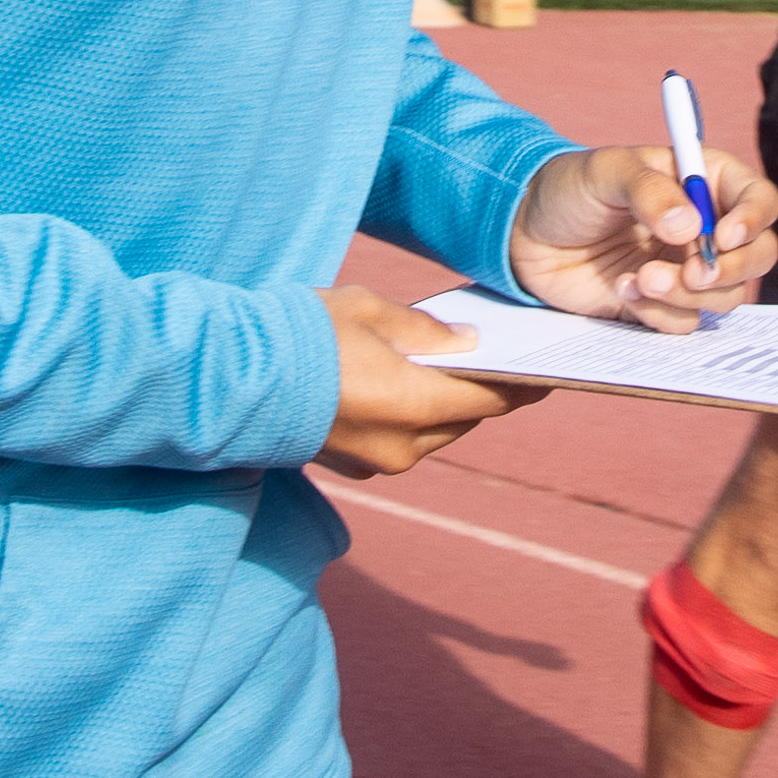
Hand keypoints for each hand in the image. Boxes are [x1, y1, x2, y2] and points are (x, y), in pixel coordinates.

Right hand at [316, 288, 544, 477]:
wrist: (231, 375)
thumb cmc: (302, 332)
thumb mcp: (371, 311)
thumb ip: (427, 332)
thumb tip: (468, 346)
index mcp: (414, 406)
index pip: (491, 401)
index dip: (522, 386)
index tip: (546, 372)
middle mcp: (403, 447)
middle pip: (465, 420)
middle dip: (483, 391)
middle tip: (501, 361)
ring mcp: (376, 463)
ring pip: (435, 434)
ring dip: (447, 406)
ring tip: (456, 370)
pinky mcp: (353, 466)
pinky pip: (403, 442)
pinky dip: (414, 417)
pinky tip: (411, 387)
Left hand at [504, 141, 777, 333]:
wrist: (524, 233)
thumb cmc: (570, 187)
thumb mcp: (607, 172)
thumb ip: (650, 192)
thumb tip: (692, 228)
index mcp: (706, 183)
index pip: (758, 201)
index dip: (752, 222)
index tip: (722, 238)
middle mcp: (707, 229)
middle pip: (758, 257)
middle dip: (729, 270)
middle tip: (691, 274)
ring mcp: (686, 271)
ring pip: (725, 297)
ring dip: (688, 295)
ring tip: (639, 278)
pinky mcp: (661, 306)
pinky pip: (685, 323)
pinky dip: (659, 314)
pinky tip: (623, 289)